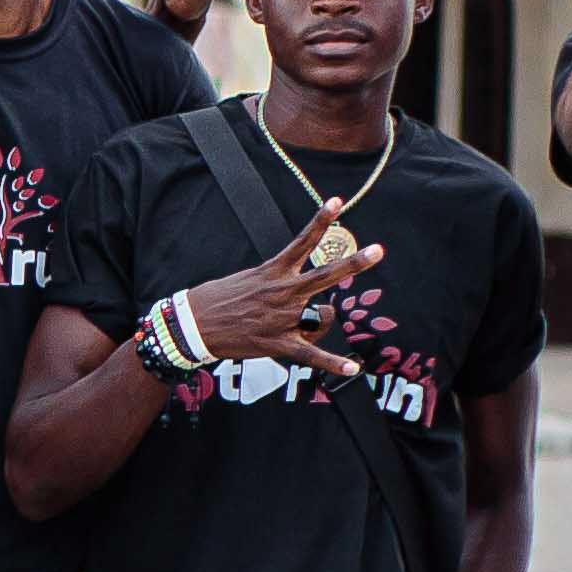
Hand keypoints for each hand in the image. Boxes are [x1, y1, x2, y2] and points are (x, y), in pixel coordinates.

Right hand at [180, 188, 380, 377]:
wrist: (193, 325)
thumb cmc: (217, 300)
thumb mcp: (248, 278)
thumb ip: (277, 281)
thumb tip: (299, 296)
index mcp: (273, 272)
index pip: (302, 242)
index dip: (320, 220)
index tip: (336, 202)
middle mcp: (283, 292)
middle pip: (326, 274)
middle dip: (354, 263)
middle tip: (378, 251)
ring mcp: (283, 318)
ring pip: (323, 318)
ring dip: (319, 323)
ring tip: (301, 329)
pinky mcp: (279, 343)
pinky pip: (313, 355)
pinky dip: (333, 363)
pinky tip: (353, 369)